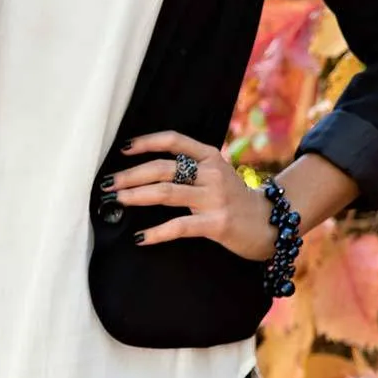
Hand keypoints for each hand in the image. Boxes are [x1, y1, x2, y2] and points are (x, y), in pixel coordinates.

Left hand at [105, 129, 275, 261]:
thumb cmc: (234, 199)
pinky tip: (141, 237)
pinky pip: (180, 226)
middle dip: (131, 175)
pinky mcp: (217, 223)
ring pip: (166, 193)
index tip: (124, 149)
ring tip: (117, 200)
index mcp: (210, 157)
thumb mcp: (216, 174)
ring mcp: (215, 198)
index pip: (174, 140)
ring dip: (136, 196)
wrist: (270, 223)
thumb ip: (190, 169)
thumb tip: (147, 172)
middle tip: (108, 183)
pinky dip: (157, 232)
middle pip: (163, 168)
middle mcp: (212, 173)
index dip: (146, 142)